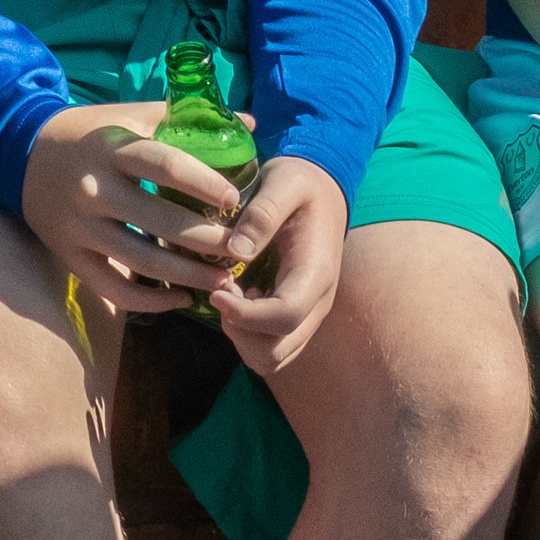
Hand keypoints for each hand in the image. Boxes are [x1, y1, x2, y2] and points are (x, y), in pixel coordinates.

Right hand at [19, 99, 253, 312]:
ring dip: (189, 276)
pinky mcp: (71, 256)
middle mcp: (95, 188)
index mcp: (112, 147)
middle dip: (209, 240)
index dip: (205, 184)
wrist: (23, 153)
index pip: (166, 165)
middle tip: (241, 248)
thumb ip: (184, 118)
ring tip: (225, 280)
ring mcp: (81, 227)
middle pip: (161, 221)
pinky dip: (152, 301)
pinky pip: (116, 289)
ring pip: (144, 262)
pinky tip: (180, 298)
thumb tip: (248, 122)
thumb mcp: (128, 115)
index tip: (236, 200)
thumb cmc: (90, 133)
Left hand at [209, 156, 348, 377]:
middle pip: (278, 351)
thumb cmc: (301, 183)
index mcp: (316, 273)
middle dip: (240, 331)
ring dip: (242, 335)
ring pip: (273, 357)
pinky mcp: (296, 314)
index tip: (215, 292)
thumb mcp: (283, 182)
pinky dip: (248, 332)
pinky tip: (238, 295)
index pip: (285, 317)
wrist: (323, 190)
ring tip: (228, 292)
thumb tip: (236, 251)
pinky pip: (271, 345)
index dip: (246, 315)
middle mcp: (317, 303)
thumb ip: (263, 214)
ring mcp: (308, 313)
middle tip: (219, 290)